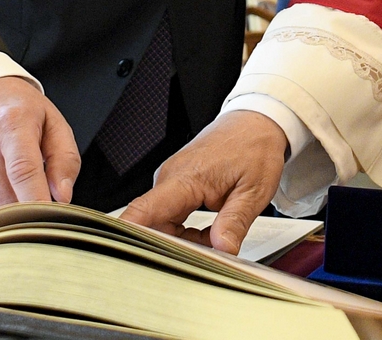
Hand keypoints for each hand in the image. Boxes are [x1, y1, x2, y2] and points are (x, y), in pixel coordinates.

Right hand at [0, 76, 80, 228]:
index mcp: (10, 123)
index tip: (48, 221)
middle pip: (2, 199)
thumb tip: (62, 197)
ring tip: (12, 200)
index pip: (23, 171)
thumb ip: (65, 159)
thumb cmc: (15, 111)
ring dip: (0, 220)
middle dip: (23, 213)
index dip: (36, 201)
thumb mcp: (51, 122)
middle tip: (35, 207)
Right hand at [119, 110, 287, 254]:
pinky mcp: (175, 184)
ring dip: (184, 239)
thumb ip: (235, 221)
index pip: (143, 210)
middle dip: (173, 248)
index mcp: (185, 178)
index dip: (128, 235)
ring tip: (216, 235)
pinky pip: (170, 216)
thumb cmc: (254, 146)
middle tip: (207, 254)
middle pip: (152, 226)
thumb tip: (223, 248)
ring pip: (162, 224)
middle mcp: (170, 178)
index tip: (127, 257)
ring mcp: (170, 180)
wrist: (254, 122)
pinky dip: (186, 230)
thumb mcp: (254, 189)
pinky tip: (209, 230)